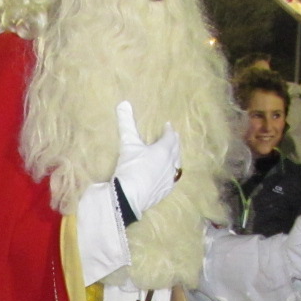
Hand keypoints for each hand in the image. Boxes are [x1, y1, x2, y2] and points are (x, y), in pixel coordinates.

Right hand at [113, 100, 180, 217]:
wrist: (129, 196)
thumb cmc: (130, 167)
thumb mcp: (127, 144)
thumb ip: (126, 123)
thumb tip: (123, 103)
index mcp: (164, 150)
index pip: (170, 137)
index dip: (169, 131)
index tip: (168, 126)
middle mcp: (170, 164)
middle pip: (176, 150)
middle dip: (175, 142)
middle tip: (174, 137)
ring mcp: (169, 178)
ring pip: (177, 165)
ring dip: (175, 158)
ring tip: (174, 155)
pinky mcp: (165, 191)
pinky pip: (173, 179)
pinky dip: (172, 173)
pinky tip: (170, 175)